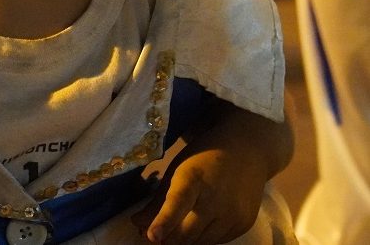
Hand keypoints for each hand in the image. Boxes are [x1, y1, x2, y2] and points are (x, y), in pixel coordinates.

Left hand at [131, 145, 265, 243]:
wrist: (246, 149)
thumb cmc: (205, 156)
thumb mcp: (178, 169)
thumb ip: (159, 199)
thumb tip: (138, 224)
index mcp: (194, 177)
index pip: (178, 202)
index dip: (164, 221)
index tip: (151, 236)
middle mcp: (216, 198)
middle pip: (188, 232)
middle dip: (168, 239)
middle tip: (154, 237)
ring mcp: (233, 214)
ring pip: (201, 241)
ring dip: (185, 241)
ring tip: (173, 233)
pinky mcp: (244, 224)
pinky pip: (218, 241)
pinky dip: (203, 238)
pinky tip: (196, 227)